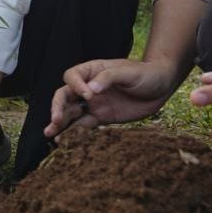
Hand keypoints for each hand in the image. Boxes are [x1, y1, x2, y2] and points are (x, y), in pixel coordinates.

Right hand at [45, 58, 172, 137]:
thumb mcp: (129, 72)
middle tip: (56, 119)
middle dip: (58, 107)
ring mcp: (93, 104)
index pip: (72, 77)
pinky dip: (75, 133)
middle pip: (65, 96)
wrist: (161, 87)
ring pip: (71, 113)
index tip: (88, 95)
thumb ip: (109, 77)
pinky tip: (66, 141)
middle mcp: (88, 87)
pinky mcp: (101, 118)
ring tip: (50, 133)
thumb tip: (91, 89)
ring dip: (60, 122)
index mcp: (91, 71)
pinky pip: (84, 125)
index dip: (75, 86)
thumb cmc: (145, 73)